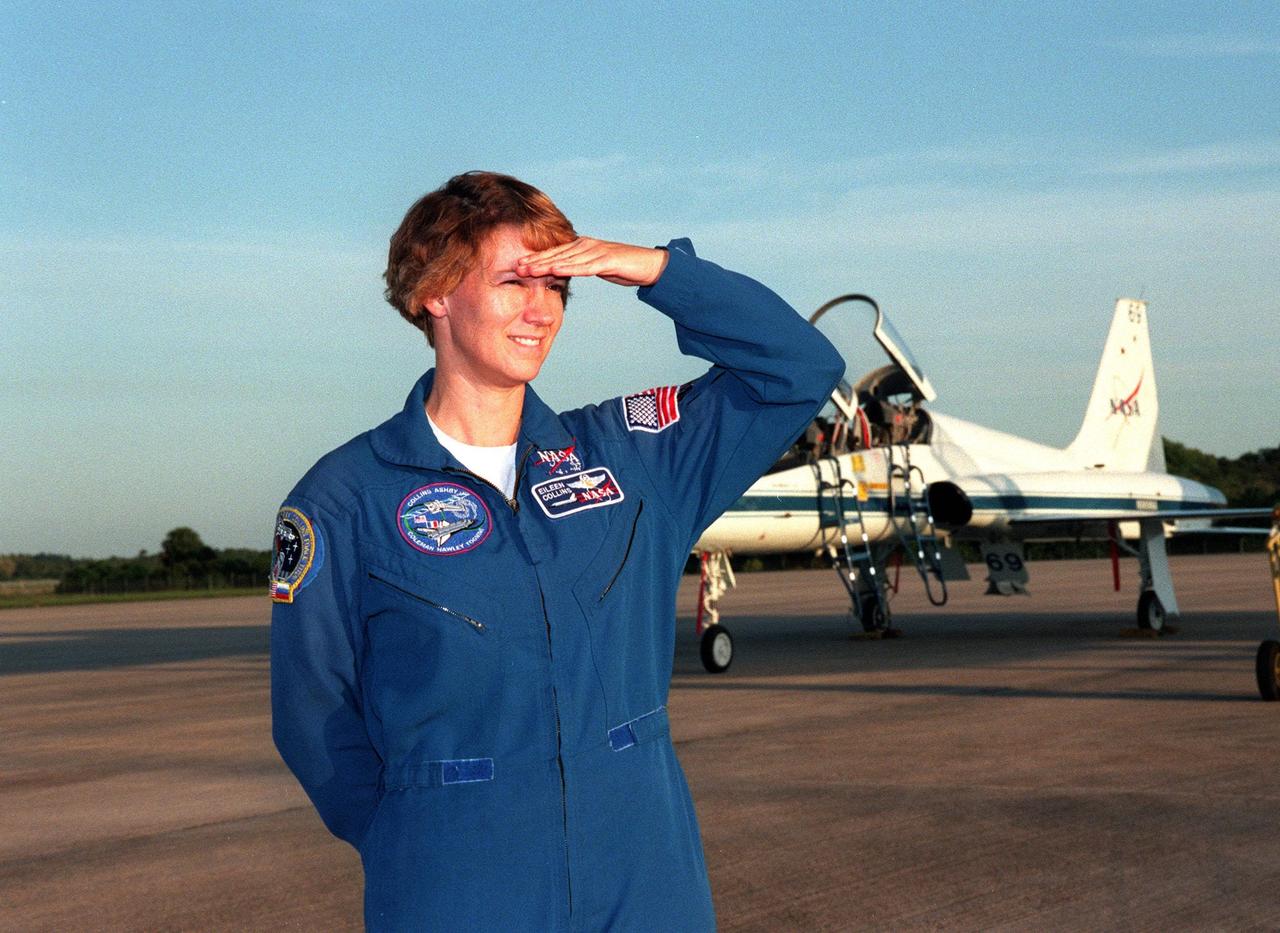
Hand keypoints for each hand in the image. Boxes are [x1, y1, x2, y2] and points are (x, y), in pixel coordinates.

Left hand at [516, 237, 668, 286]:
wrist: (649, 265)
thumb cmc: (622, 267)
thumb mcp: (597, 267)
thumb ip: (580, 268)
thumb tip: (563, 274)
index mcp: (582, 246)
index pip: (554, 253)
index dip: (535, 259)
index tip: (517, 266)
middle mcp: (586, 245)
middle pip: (556, 254)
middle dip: (534, 261)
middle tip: (515, 268)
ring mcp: (596, 251)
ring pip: (566, 259)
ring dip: (546, 265)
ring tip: (529, 270)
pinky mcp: (606, 260)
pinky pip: (585, 266)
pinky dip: (569, 268)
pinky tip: (555, 271)